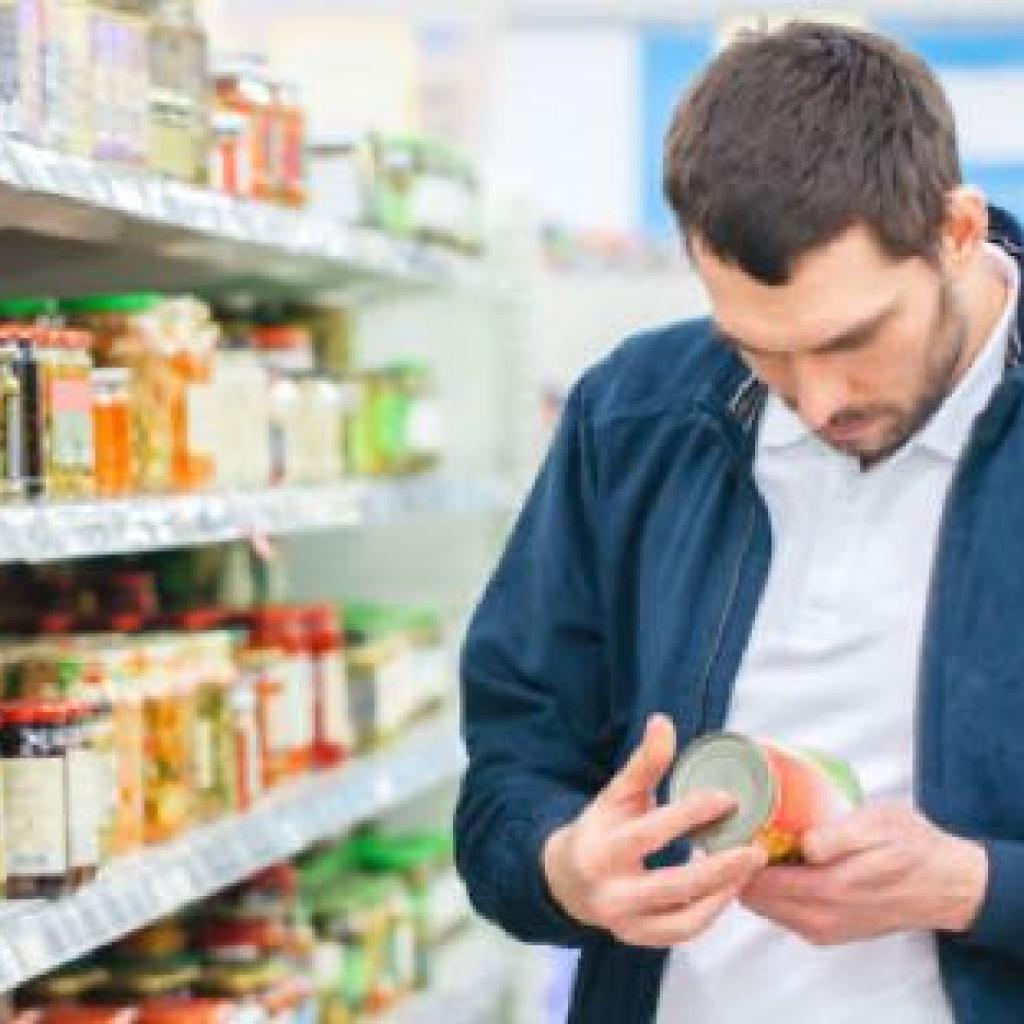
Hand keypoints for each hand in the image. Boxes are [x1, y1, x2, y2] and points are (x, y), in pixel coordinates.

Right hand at [542, 715, 766, 947]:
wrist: (567, 881)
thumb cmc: (598, 829)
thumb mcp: (615, 794)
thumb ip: (643, 763)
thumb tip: (664, 722)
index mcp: (600, 851)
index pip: (650, 833)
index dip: (689, 815)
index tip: (727, 799)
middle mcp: (611, 894)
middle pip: (674, 885)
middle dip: (720, 868)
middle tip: (755, 848)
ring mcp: (625, 924)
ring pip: (685, 919)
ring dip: (722, 894)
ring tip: (748, 868)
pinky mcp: (640, 939)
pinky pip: (684, 932)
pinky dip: (710, 911)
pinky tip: (729, 888)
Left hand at [740, 801, 987, 945]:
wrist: (947, 884)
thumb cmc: (912, 846)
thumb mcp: (878, 824)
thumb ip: (839, 835)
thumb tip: (805, 843)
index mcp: (828, 889)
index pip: (756, 880)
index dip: (735, 852)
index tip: (729, 825)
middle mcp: (820, 918)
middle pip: (752, 897)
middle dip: (736, 866)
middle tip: (734, 829)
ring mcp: (823, 928)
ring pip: (764, 907)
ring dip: (751, 879)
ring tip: (750, 841)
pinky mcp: (828, 931)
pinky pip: (783, 914)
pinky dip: (769, 891)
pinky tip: (775, 863)